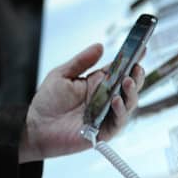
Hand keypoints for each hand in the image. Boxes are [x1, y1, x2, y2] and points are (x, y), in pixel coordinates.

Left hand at [19, 43, 144, 162]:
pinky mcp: (104, 130)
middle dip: (136, 76)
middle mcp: (105, 98)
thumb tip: (99, 46)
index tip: (141, 49)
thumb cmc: (47, 102)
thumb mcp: (61, 75)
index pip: (118, 70)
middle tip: (137, 67)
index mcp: (96, 83)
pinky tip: (116, 100)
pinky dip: (120, 110)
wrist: (37, 126)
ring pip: (128, 103)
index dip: (130, 60)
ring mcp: (106, 114)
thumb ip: (81, 61)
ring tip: (128, 81)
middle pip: (128, 86)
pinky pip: (118, 121)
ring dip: (131, 92)